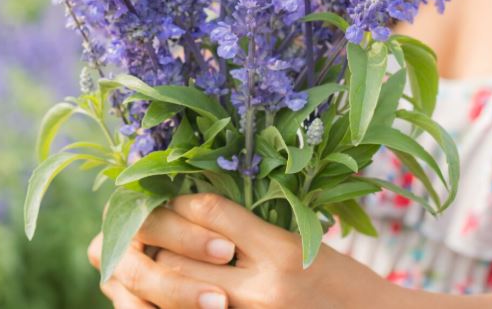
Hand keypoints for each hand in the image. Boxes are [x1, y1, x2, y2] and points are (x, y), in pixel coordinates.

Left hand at [89, 193, 395, 308]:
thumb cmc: (343, 279)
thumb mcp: (304, 241)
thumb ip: (253, 226)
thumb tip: (197, 206)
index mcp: (282, 250)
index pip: (211, 212)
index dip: (182, 200)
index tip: (171, 194)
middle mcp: (264, 287)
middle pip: (182, 257)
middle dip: (160, 240)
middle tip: (148, 227)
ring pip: (181, 292)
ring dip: (163, 274)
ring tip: (156, 258)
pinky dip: (178, 300)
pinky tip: (173, 289)